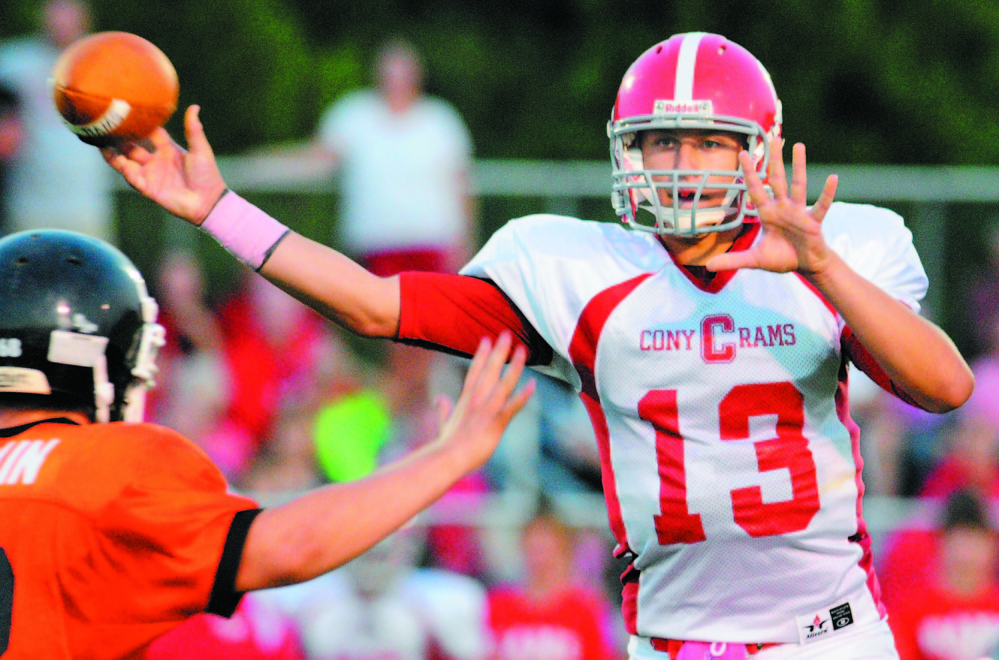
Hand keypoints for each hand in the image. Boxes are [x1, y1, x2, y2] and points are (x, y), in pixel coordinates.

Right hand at [101, 105, 226, 224]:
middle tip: (106, 126)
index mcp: (167, 149)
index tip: (125, 110)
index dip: (138, 123)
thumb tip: (195, 106)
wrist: (208, 202)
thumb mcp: (200, 149)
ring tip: (101, 144)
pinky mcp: (148, 188)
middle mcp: (155, 160)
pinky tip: (121, 163)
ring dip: (113, 155)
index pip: (148, 132)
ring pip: (125, 162)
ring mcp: (150, 174)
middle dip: (118, 138)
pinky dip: (126, 171)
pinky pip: (132, 178)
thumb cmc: (207, 175)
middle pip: (131, 146)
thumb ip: (194, 129)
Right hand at [433, 333, 534, 471]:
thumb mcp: (445, 421)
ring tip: (523, 350)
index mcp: (466, 399)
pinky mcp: (496, 422)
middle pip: (490, 370)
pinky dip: (522, 395)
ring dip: (514, 366)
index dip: (481, 355)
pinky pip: (512, 406)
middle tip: (506, 333)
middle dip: (498, 351)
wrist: (449, 457)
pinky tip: (533, 385)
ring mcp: (487, 409)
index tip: (486, 339)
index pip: (475, 371)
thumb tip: (439, 398)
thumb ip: (443, 408)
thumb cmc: (447, 443)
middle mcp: (477, 399)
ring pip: (503, 383)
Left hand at [706, 139, 838, 276]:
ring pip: (798, 185)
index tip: (742, 152)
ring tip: (798, 145)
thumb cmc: (781, 258)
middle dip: (774, 160)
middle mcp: (783, 208)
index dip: (749, 173)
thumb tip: (709, 266)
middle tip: (774, 137)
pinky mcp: (813, 222)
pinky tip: (833, 178)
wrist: (805, 265)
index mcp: (767, 214)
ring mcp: (799, 212)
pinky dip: (827, 193)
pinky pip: (822, 205)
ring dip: (799, 166)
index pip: (755, 189)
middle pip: (777, 179)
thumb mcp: (755, 260)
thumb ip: (733, 261)